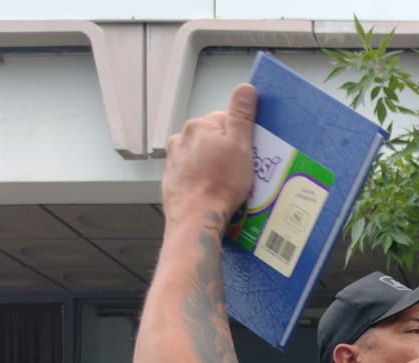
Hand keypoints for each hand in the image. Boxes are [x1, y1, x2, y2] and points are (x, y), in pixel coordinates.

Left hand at [162, 83, 256, 225]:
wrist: (195, 219)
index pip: (226, 120)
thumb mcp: (241, 147)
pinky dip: (201, 178)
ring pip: (201, 155)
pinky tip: (212, 191)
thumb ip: (242, 116)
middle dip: (226, 150)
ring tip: (225, 184)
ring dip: (212, 165)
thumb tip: (245, 88)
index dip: (241, 137)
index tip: (247, 154)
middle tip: (239, 171)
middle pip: (212, 137)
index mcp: (199, 126)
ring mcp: (174, 159)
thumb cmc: (220, 184)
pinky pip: (192, 172)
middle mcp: (181, 138)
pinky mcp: (171, 178)